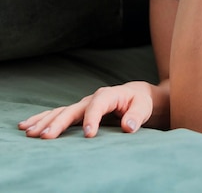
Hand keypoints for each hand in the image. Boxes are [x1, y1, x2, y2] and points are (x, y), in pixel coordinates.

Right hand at [18, 81, 153, 138]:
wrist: (135, 95)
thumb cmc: (140, 101)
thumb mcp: (143, 106)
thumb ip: (136, 116)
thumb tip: (128, 126)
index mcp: (108, 95)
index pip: (98, 105)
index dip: (92, 118)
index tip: (89, 134)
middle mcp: (91, 99)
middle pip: (72, 109)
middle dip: (59, 123)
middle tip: (45, 136)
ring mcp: (82, 105)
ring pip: (61, 112)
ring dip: (45, 121)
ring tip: (29, 132)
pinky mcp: (78, 112)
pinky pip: (58, 115)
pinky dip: (43, 119)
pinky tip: (28, 126)